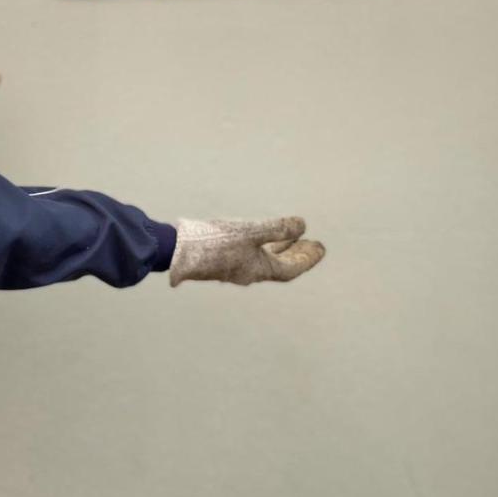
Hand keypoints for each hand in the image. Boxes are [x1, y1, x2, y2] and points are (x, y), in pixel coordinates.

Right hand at [169, 216, 324, 286]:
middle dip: (297, 254)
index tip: (320, 248)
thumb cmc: (213, 242)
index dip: (307, 259)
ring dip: (280, 248)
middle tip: (313, 244)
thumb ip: (277, 228)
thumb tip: (302, 226)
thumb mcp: (250, 232)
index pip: (290, 268)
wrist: (177, 249)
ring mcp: (235, 265)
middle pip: (279, 264)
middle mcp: (248, 271)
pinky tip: (259, 235)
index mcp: (258, 269)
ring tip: (293, 238)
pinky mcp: (222, 258)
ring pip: (265, 258)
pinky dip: (263, 244)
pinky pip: (252, 252)